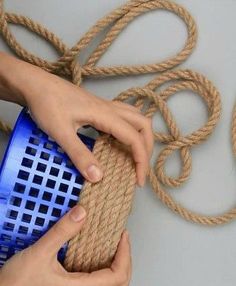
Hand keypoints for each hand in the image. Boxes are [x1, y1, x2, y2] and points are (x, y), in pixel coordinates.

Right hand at [0, 205, 130, 285]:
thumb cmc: (17, 282)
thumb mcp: (40, 252)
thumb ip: (62, 231)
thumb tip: (82, 213)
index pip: (117, 277)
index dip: (125, 255)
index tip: (123, 237)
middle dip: (127, 264)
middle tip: (122, 243)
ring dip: (119, 272)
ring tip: (115, 251)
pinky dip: (107, 276)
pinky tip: (98, 260)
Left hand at [23, 67, 152, 185]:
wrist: (34, 84)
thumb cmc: (45, 104)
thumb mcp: (61, 132)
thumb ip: (79, 154)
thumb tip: (99, 177)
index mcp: (105, 114)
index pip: (134, 138)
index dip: (141, 160)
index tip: (138, 180)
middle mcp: (109, 109)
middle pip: (143, 125)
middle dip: (147, 148)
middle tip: (140, 170)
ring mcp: (105, 107)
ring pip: (136, 119)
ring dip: (141, 138)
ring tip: (135, 158)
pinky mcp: (98, 108)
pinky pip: (124, 118)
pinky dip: (129, 132)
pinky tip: (118, 145)